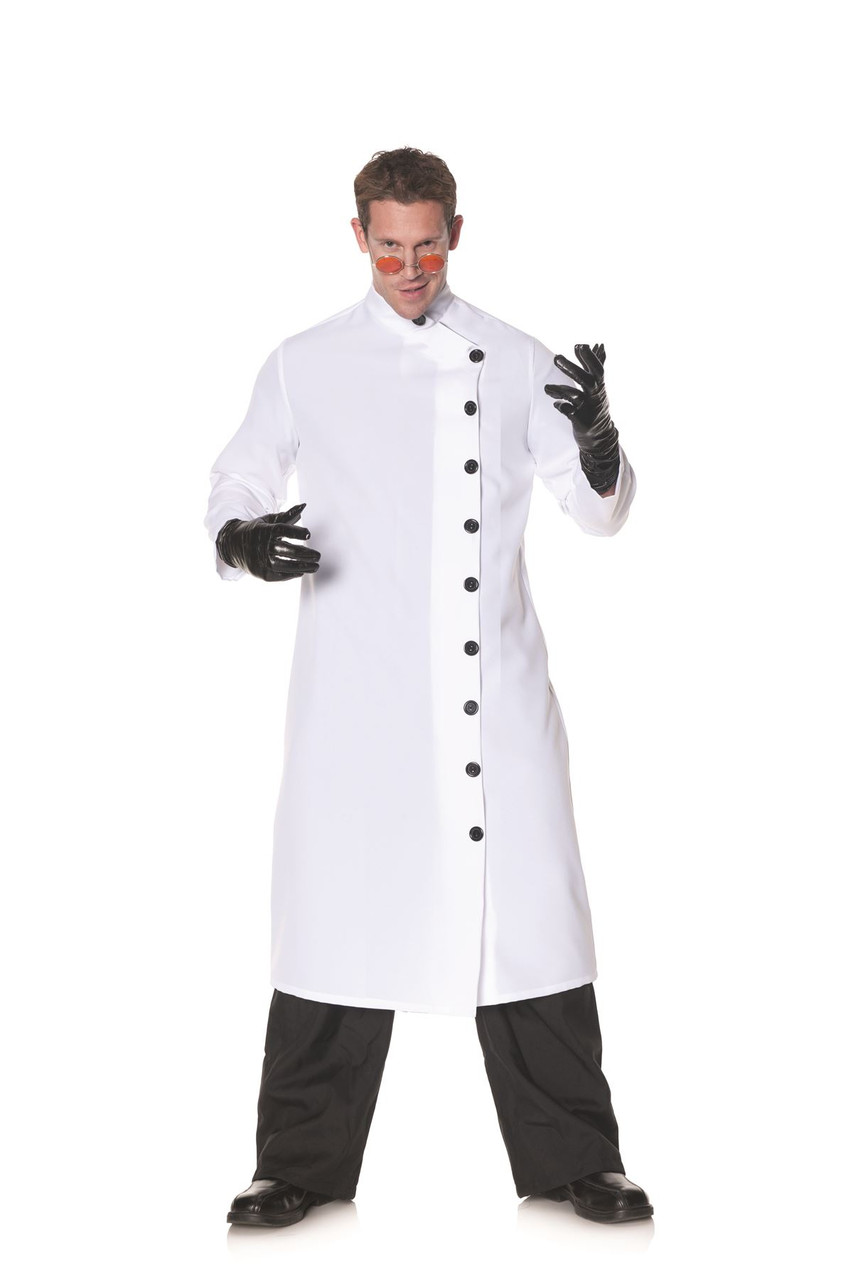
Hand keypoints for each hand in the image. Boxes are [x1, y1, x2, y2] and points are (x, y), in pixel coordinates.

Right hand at [216, 503, 320, 580]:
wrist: (233, 545)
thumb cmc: (256, 531)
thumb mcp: (268, 520)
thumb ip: (287, 515)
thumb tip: (303, 506)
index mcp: (264, 531)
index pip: (282, 530)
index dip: (295, 532)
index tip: (308, 534)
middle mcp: (262, 546)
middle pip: (287, 550)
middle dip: (305, 554)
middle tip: (318, 555)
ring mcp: (261, 561)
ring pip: (285, 565)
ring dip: (303, 567)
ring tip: (316, 566)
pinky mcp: (261, 574)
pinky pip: (280, 575)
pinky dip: (292, 574)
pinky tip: (303, 571)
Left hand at [544, 343, 620, 495]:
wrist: (600, 437)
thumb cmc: (595, 406)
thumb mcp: (599, 386)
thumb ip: (597, 365)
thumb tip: (601, 344)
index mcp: (599, 386)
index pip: (596, 368)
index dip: (589, 357)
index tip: (579, 345)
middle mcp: (595, 395)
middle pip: (585, 379)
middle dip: (571, 368)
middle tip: (556, 357)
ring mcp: (588, 408)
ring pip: (574, 395)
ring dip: (559, 390)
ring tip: (546, 388)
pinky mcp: (581, 421)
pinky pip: (568, 412)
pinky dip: (561, 407)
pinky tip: (556, 405)